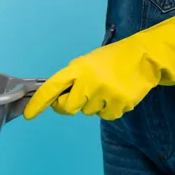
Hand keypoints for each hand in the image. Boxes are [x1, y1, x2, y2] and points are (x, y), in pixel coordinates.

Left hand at [23, 36, 161, 120]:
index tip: (29, 114)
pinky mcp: (120, 104)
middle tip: (79, 95)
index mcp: (78, 69)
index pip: (52, 87)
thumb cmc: (111, 60)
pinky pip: (105, 116)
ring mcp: (105, 94)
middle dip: (68, 105)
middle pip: (68, 107)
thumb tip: (56, 97)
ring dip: (93, 104)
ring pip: (88, 112)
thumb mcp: (86, 63)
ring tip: (106, 88)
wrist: (144, 58)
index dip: (39, 102)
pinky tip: (116, 94)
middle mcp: (89, 82)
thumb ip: (72, 78)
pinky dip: (108, 109)